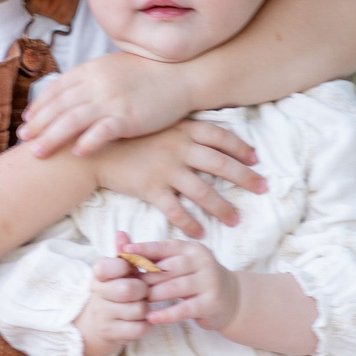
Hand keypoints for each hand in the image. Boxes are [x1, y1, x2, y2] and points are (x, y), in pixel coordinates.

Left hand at [19, 54, 197, 157]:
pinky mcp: (128, 116)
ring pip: (73, 120)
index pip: (57, 89)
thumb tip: (68, 92)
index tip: (27, 121)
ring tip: (38, 153)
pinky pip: (102, 131)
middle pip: (59, 106)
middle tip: (23, 140)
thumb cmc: (147, 74)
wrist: (181, 75)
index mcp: (91, 69)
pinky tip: (76, 153)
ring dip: (52, 137)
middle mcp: (97, 83)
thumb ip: (90, 79)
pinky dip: (87, 141)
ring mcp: (112, 99)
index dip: (40, 106)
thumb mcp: (112, 68)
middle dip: (38, 125)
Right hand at [75, 243, 152, 355]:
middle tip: (143, 291)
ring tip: (141, 306)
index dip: (124, 267)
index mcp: (98, 275)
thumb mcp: (115, 272)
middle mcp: (97, 295)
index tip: (129, 270)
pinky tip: (140, 320)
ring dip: (145, 308)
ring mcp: (103, 316)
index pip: (108, 266)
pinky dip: (146, 324)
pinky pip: (140, 328)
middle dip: (143, 290)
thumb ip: (122, 253)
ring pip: (138, 310)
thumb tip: (122, 233)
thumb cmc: (112, 292)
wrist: (95, 325)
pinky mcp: (111, 334)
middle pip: (129, 289)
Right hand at [88, 120, 264, 237]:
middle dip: (245, 177)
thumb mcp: (156, 123)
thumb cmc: (125, 135)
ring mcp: (166, 169)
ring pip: (203, 191)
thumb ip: (180, 128)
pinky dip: (190, 223)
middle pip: (221, 164)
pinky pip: (176, 210)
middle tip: (263, 188)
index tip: (255, 159)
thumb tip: (204, 132)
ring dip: (222, 207)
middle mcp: (179, 148)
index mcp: (182, 129)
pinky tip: (201, 233)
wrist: (93, 148)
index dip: (241, 148)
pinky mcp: (151, 189)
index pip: (221, 137)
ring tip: (236, 219)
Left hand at [123, 236, 240, 331]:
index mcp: (191, 249)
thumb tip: (123, 245)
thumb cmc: (196, 279)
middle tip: (126, 287)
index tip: (124, 252)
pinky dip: (166, 314)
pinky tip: (151, 318)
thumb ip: (154, 257)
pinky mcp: (211, 302)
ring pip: (175, 287)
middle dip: (145, 278)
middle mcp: (202, 261)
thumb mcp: (180, 264)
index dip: (144, 249)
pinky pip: (184, 309)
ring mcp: (209, 281)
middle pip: (168, 268)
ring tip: (136, 303)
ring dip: (153, 296)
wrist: (231, 298)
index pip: (164, 247)